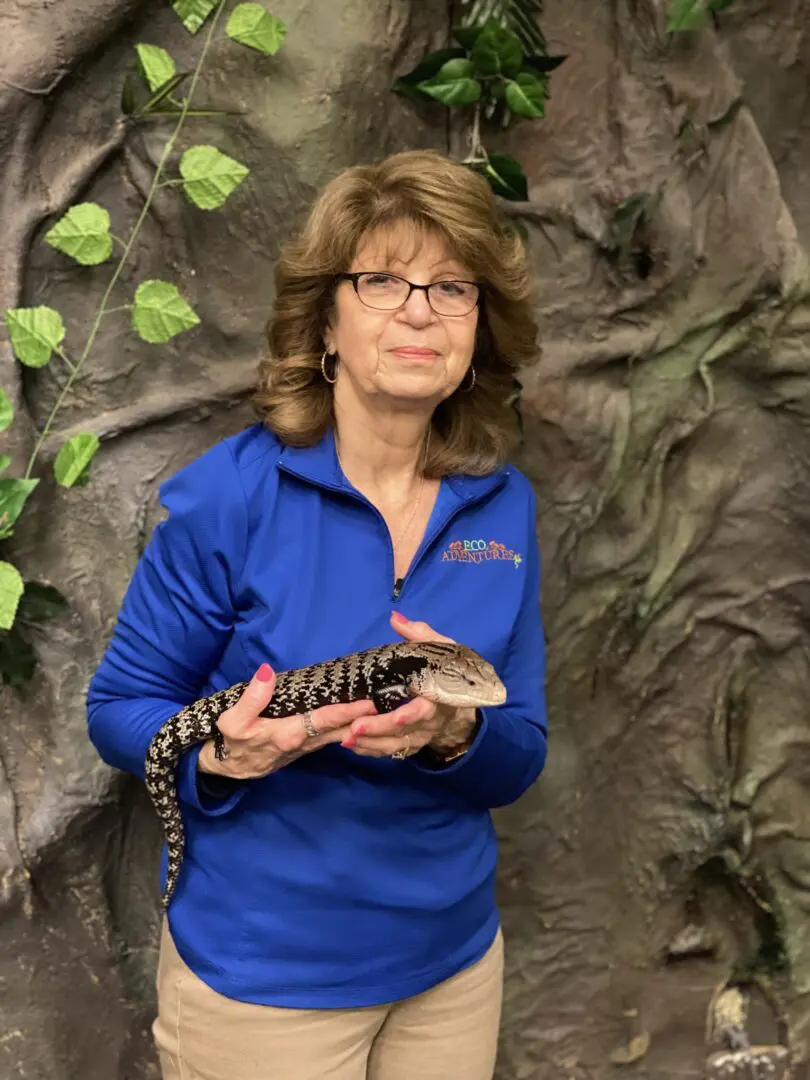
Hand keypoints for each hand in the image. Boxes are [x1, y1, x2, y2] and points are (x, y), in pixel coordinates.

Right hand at [198, 663, 377, 778]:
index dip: (349, 711)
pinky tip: (362, 716)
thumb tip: (268, 672)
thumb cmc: (230, 741)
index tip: (370, 702)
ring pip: (340, 733)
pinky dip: (348, 725)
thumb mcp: (232, 721)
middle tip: (391, 703)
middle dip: (366, 718)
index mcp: (289, 734)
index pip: (325, 720)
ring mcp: (307, 746)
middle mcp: (304, 742)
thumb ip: (251, 698)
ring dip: (361, 722)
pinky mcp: (306, 745)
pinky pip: (333, 735)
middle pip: (341, 729)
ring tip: (384, 706)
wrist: (226, 767)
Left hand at [341, 613, 478, 759]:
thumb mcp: (439, 649)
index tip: (397, 717)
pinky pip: (389, 751)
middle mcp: (430, 721)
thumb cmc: (445, 669)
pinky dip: (369, 750)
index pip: (426, 709)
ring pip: (394, 745)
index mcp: (438, 697)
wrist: (459, 698)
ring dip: (370, 743)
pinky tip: (350, 745)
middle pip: (405, 730)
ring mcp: (420, 735)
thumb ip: (418, 634)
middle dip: (380, 729)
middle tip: (355, 727)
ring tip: (345, 738)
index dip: (412, 714)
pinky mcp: (410, 744)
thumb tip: (395, 618)